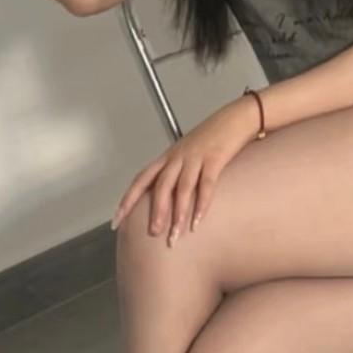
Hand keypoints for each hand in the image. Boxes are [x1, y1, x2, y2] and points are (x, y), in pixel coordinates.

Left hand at [110, 96, 262, 242]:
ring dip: (178, 213)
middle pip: (161, 186)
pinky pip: (206, 184)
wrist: (235, 118)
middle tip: (154, 233)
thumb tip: (168, 199)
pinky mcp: (215, 158)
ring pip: (182, 188)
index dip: (128, 200)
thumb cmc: (212, 138)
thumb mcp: (188, 153)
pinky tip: (197, 221)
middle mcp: (177, 157)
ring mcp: (196, 157)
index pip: (141, 180)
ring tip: (175, 234)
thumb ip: (177, 173)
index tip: (117, 220)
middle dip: (156, 211)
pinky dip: (202, 204)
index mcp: (168, 157)